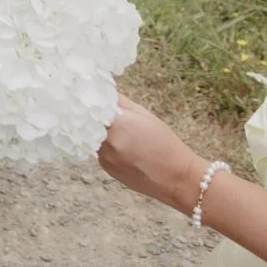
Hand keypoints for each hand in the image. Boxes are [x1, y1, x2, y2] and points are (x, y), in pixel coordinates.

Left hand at [98, 94, 207, 215]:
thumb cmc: (165, 143)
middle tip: (105, 111)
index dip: (90, 100)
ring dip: (99, 130)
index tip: (91, 95)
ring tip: (120, 131)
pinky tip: (123, 146)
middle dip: (94, 115)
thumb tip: (101, 88)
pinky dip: (105, 145)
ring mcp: (105, 159)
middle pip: (88, 122)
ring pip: (92, 136)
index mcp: (117, 126)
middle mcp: (107, 144)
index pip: (91, 107)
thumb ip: (118, 101)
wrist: (177, 178)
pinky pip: (99, 150)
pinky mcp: (106, 170)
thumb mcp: (143, 114)